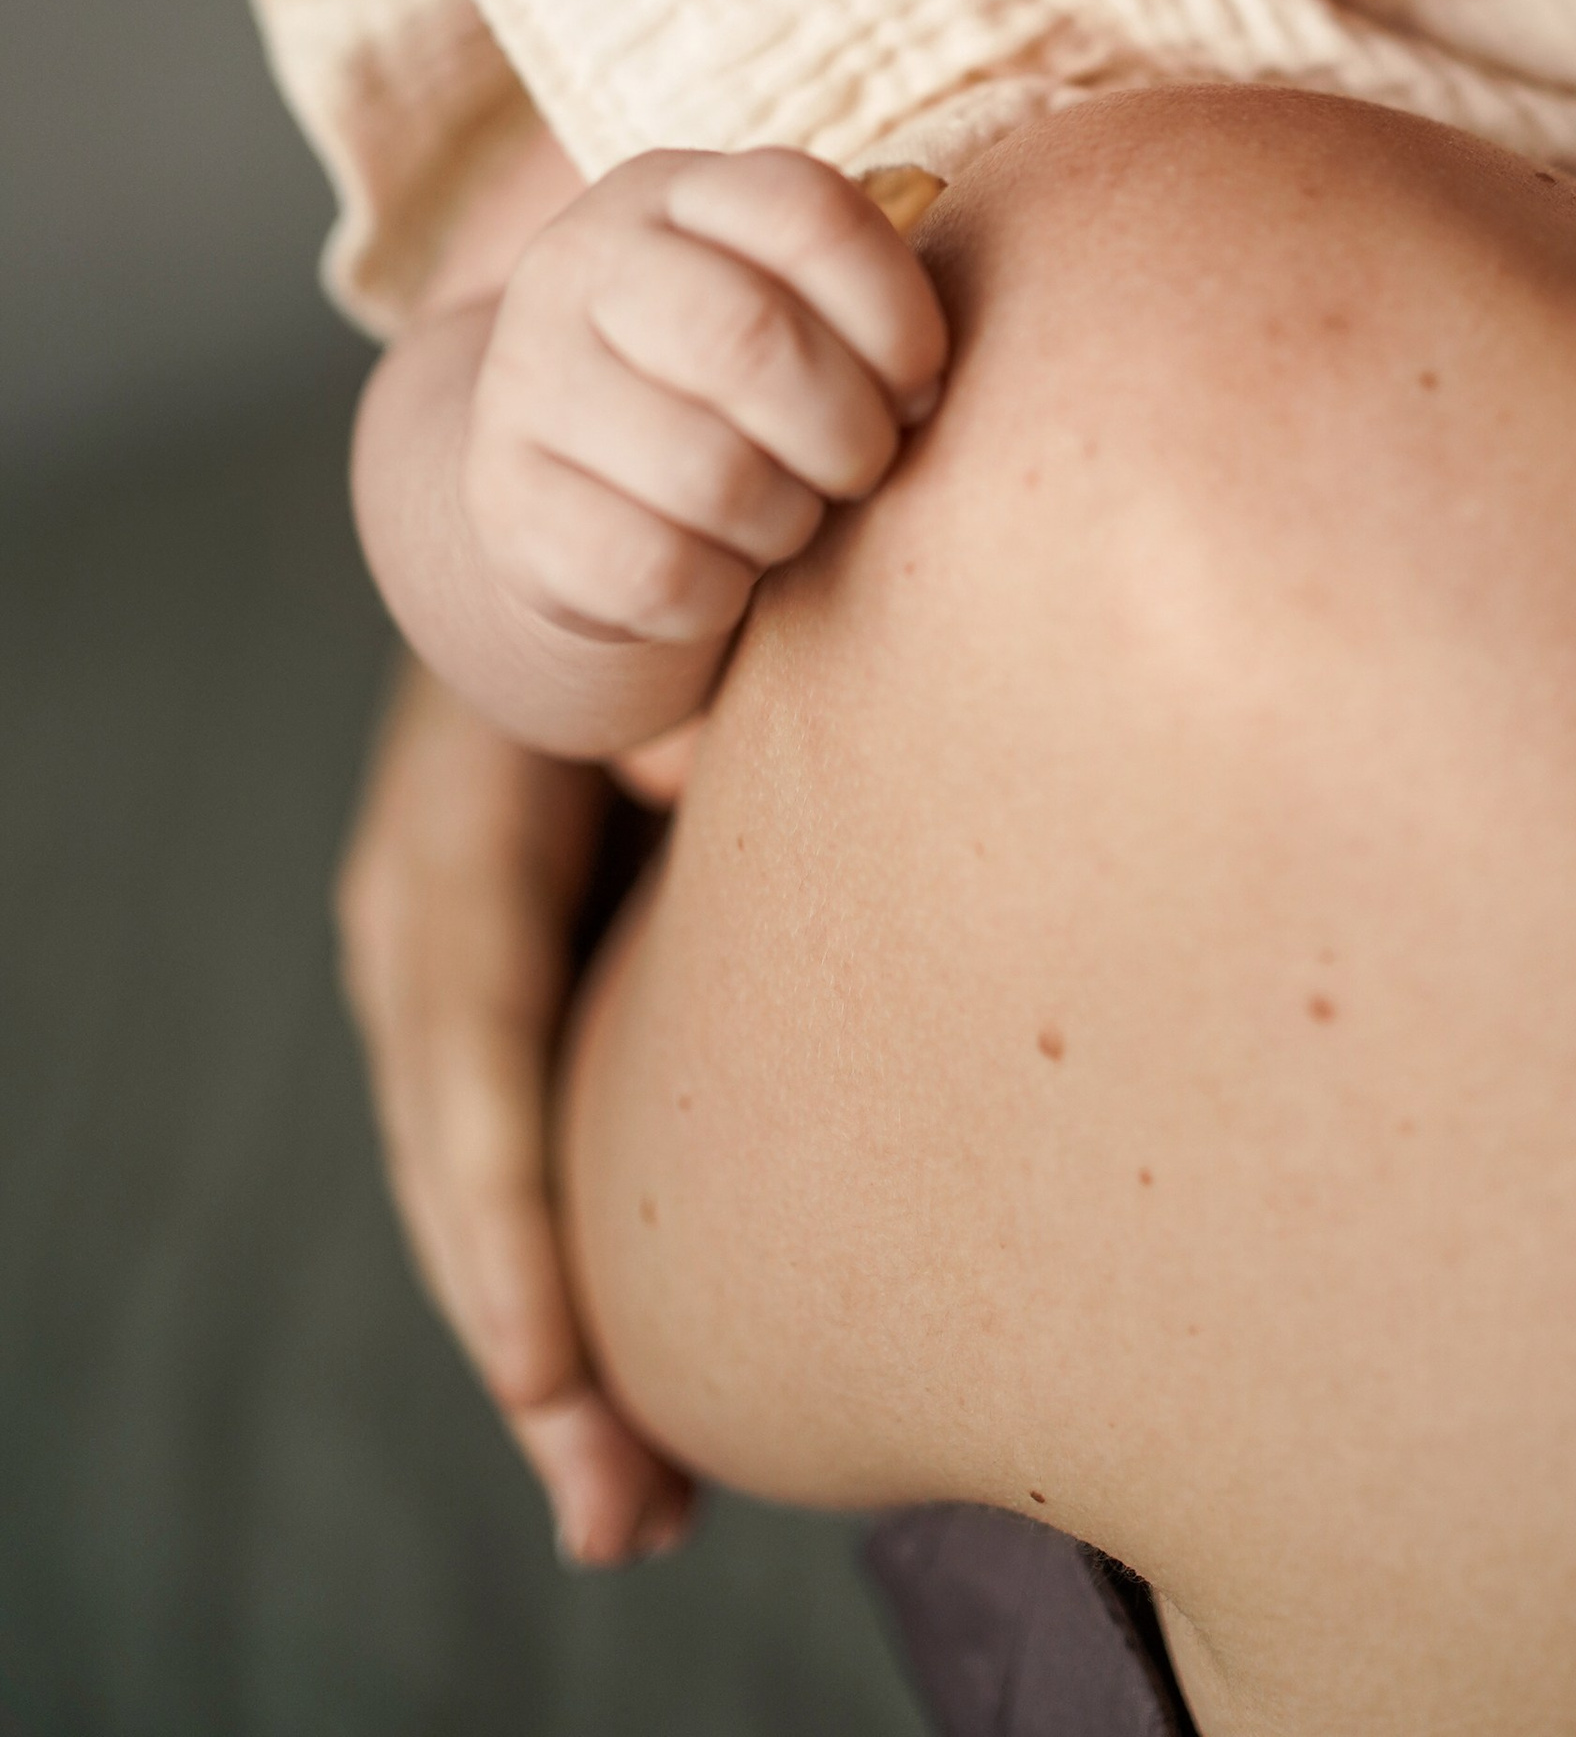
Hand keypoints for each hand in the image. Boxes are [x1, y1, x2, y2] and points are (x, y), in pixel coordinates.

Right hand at [336, 660, 691, 1564]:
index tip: (554, 1370)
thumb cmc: (647, 585)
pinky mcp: (481, 1008)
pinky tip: (616, 1417)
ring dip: (545, 1364)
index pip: (471, 1053)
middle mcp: (416, 925)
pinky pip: (501, 1171)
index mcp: (455, 838)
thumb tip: (681, 790)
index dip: (512, 1218)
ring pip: (472, 1201)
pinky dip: (550, 1293)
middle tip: (623, 1513)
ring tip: (632, 1516)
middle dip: (532, 1352)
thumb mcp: (649, 631)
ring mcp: (433, 977)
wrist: (559, 537)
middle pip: (459, 1168)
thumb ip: (670, 716)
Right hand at [463, 149, 948, 660]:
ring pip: (710, 473)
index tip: (921, 384)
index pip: (809, 212)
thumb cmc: (733, 387)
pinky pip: (655, 571)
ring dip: (787, 519)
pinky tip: (721, 571)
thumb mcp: (788, 304)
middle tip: (864, 466)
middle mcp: (579, 261)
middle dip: (848, 430)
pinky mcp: (502, 501)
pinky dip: (721, 593)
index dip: (898, 313)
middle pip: (752, 338)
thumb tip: (923, 382)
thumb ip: (860, 302)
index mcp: (672, 191)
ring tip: (788, 515)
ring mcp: (524, 379)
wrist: (569, 478)